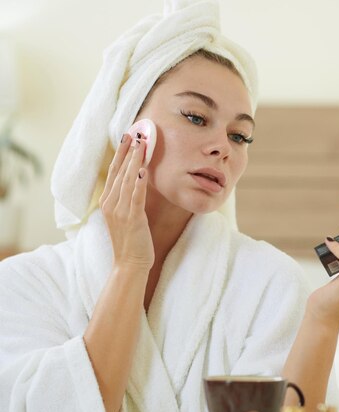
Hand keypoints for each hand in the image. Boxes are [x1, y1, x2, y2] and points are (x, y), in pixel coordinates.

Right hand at [99, 134, 153, 270]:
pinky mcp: (132, 218)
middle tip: (135, 133)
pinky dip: (139, 182)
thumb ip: (128, 198)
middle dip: (128, 151)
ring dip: (135, 160)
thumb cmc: (131, 240)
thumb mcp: (126, 215)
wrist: (129, 263)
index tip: (128, 138)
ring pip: (127, 180)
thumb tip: (137, 179)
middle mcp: (110, 203)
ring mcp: (120, 210)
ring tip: (141, 144)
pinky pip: (136, 196)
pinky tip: (143, 169)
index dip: (121, 154)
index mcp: (107, 202)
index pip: (113, 172)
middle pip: (119, 171)